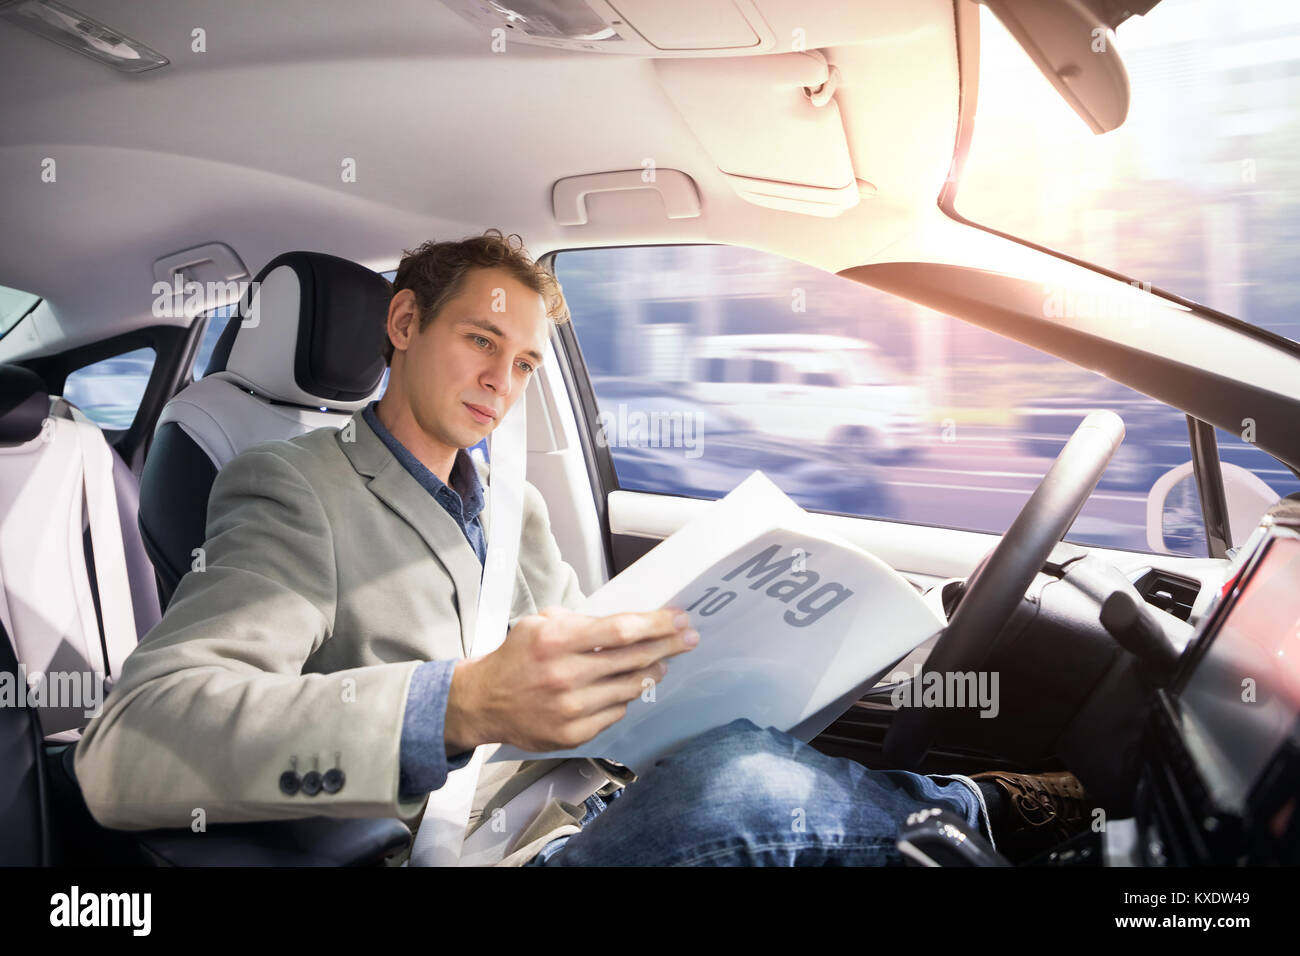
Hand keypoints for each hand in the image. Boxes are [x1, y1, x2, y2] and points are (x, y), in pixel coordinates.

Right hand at [445, 605, 697, 752]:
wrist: (483, 702)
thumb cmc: (516, 658)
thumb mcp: (540, 624)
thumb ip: (580, 622)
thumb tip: (628, 623)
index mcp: (557, 641)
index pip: (620, 631)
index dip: (656, 625)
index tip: (678, 619)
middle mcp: (565, 675)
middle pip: (633, 659)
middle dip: (667, 646)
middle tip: (688, 638)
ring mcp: (570, 709)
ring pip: (630, 688)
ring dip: (652, 672)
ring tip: (661, 662)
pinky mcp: (573, 734)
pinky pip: (615, 713)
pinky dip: (625, 698)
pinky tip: (628, 687)